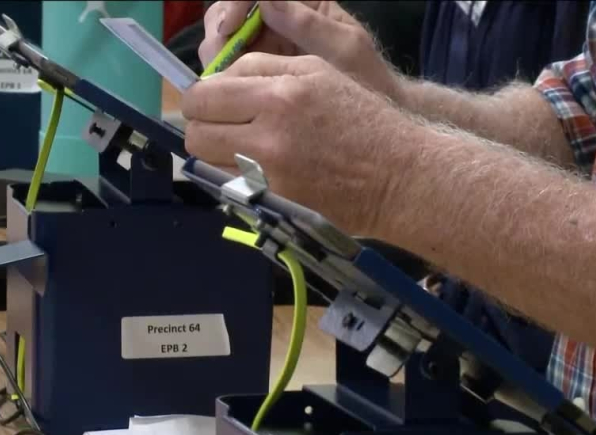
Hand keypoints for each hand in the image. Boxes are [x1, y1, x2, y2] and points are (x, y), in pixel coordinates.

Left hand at [181, 53, 417, 235]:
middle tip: (222, 129)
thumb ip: (263, 68)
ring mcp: (270, 175)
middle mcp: (268, 134)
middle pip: (196, 133)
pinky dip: (237, 181)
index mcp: (279, 92)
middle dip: (202, 128)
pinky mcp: (276, 204)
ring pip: (208, 165)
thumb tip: (218, 81)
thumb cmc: (363, 118)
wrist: (398, 175)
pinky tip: (260, 174)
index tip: (210, 105)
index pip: (205, 94)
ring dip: (217, 157)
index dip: (200, 100)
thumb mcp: (319, 72)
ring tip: (244, 153)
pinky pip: (232, 190)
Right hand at [199, 1, 404, 101]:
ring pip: (223, 36)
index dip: (237, 4)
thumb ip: (309, 24)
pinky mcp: (257, 69)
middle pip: (231, 10)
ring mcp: (265, 43)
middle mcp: (279, 16)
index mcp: (303, 2)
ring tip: (224, 78)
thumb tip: (266, 1)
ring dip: (217, 53)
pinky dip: (222, 75)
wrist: (368, 119)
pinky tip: (228, 91)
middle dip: (221, 29)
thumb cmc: (366, 78)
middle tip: (221, 59)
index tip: (230, 27)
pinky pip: (229, 65)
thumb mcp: (344, 48)